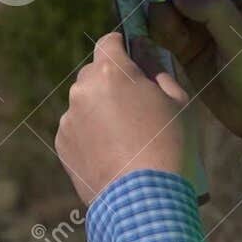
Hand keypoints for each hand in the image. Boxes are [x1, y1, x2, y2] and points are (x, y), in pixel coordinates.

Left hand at [55, 33, 188, 204]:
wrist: (144, 200)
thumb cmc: (169, 145)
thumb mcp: (179, 100)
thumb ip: (158, 69)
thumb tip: (146, 52)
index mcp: (111, 71)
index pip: (110, 41)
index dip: (123, 47)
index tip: (134, 59)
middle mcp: (83, 89)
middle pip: (95, 72)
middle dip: (112, 81)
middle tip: (137, 106)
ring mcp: (69, 118)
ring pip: (85, 102)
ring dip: (100, 109)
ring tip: (126, 138)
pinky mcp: (63, 144)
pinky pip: (78, 128)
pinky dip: (91, 134)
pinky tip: (113, 153)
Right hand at [148, 0, 241, 143]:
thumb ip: (214, 11)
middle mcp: (221, 1)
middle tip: (158, 10)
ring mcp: (203, 23)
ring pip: (169, 2)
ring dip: (160, 13)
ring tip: (169, 36)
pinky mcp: (188, 45)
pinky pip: (165, 27)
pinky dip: (158, 30)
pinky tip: (165, 44)